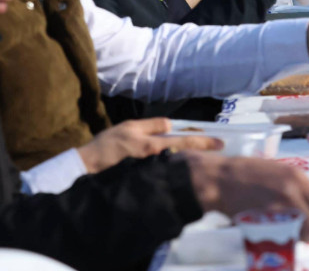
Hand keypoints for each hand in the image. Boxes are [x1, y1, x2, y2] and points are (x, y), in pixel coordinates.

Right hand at [77, 118, 222, 173]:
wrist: (88, 168)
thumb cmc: (107, 145)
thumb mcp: (129, 127)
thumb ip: (151, 125)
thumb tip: (171, 125)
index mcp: (154, 146)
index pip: (184, 143)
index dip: (204, 143)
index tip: (220, 143)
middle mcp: (156, 162)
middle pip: (185, 158)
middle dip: (201, 157)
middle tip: (217, 153)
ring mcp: (152, 174)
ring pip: (176, 168)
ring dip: (189, 165)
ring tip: (201, 162)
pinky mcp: (146, 184)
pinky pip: (164, 178)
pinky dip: (174, 173)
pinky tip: (180, 174)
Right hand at [184, 152, 308, 242]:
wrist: (221, 179)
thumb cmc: (245, 174)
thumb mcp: (276, 171)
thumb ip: (292, 186)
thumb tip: (304, 205)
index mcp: (297, 176)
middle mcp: (294, 189)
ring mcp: (282, 204)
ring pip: (304, 229)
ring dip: (301, 237)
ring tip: (293, 238)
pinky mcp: (268, 217)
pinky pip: (285, 234)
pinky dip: (285, 239)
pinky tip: (278, 238)